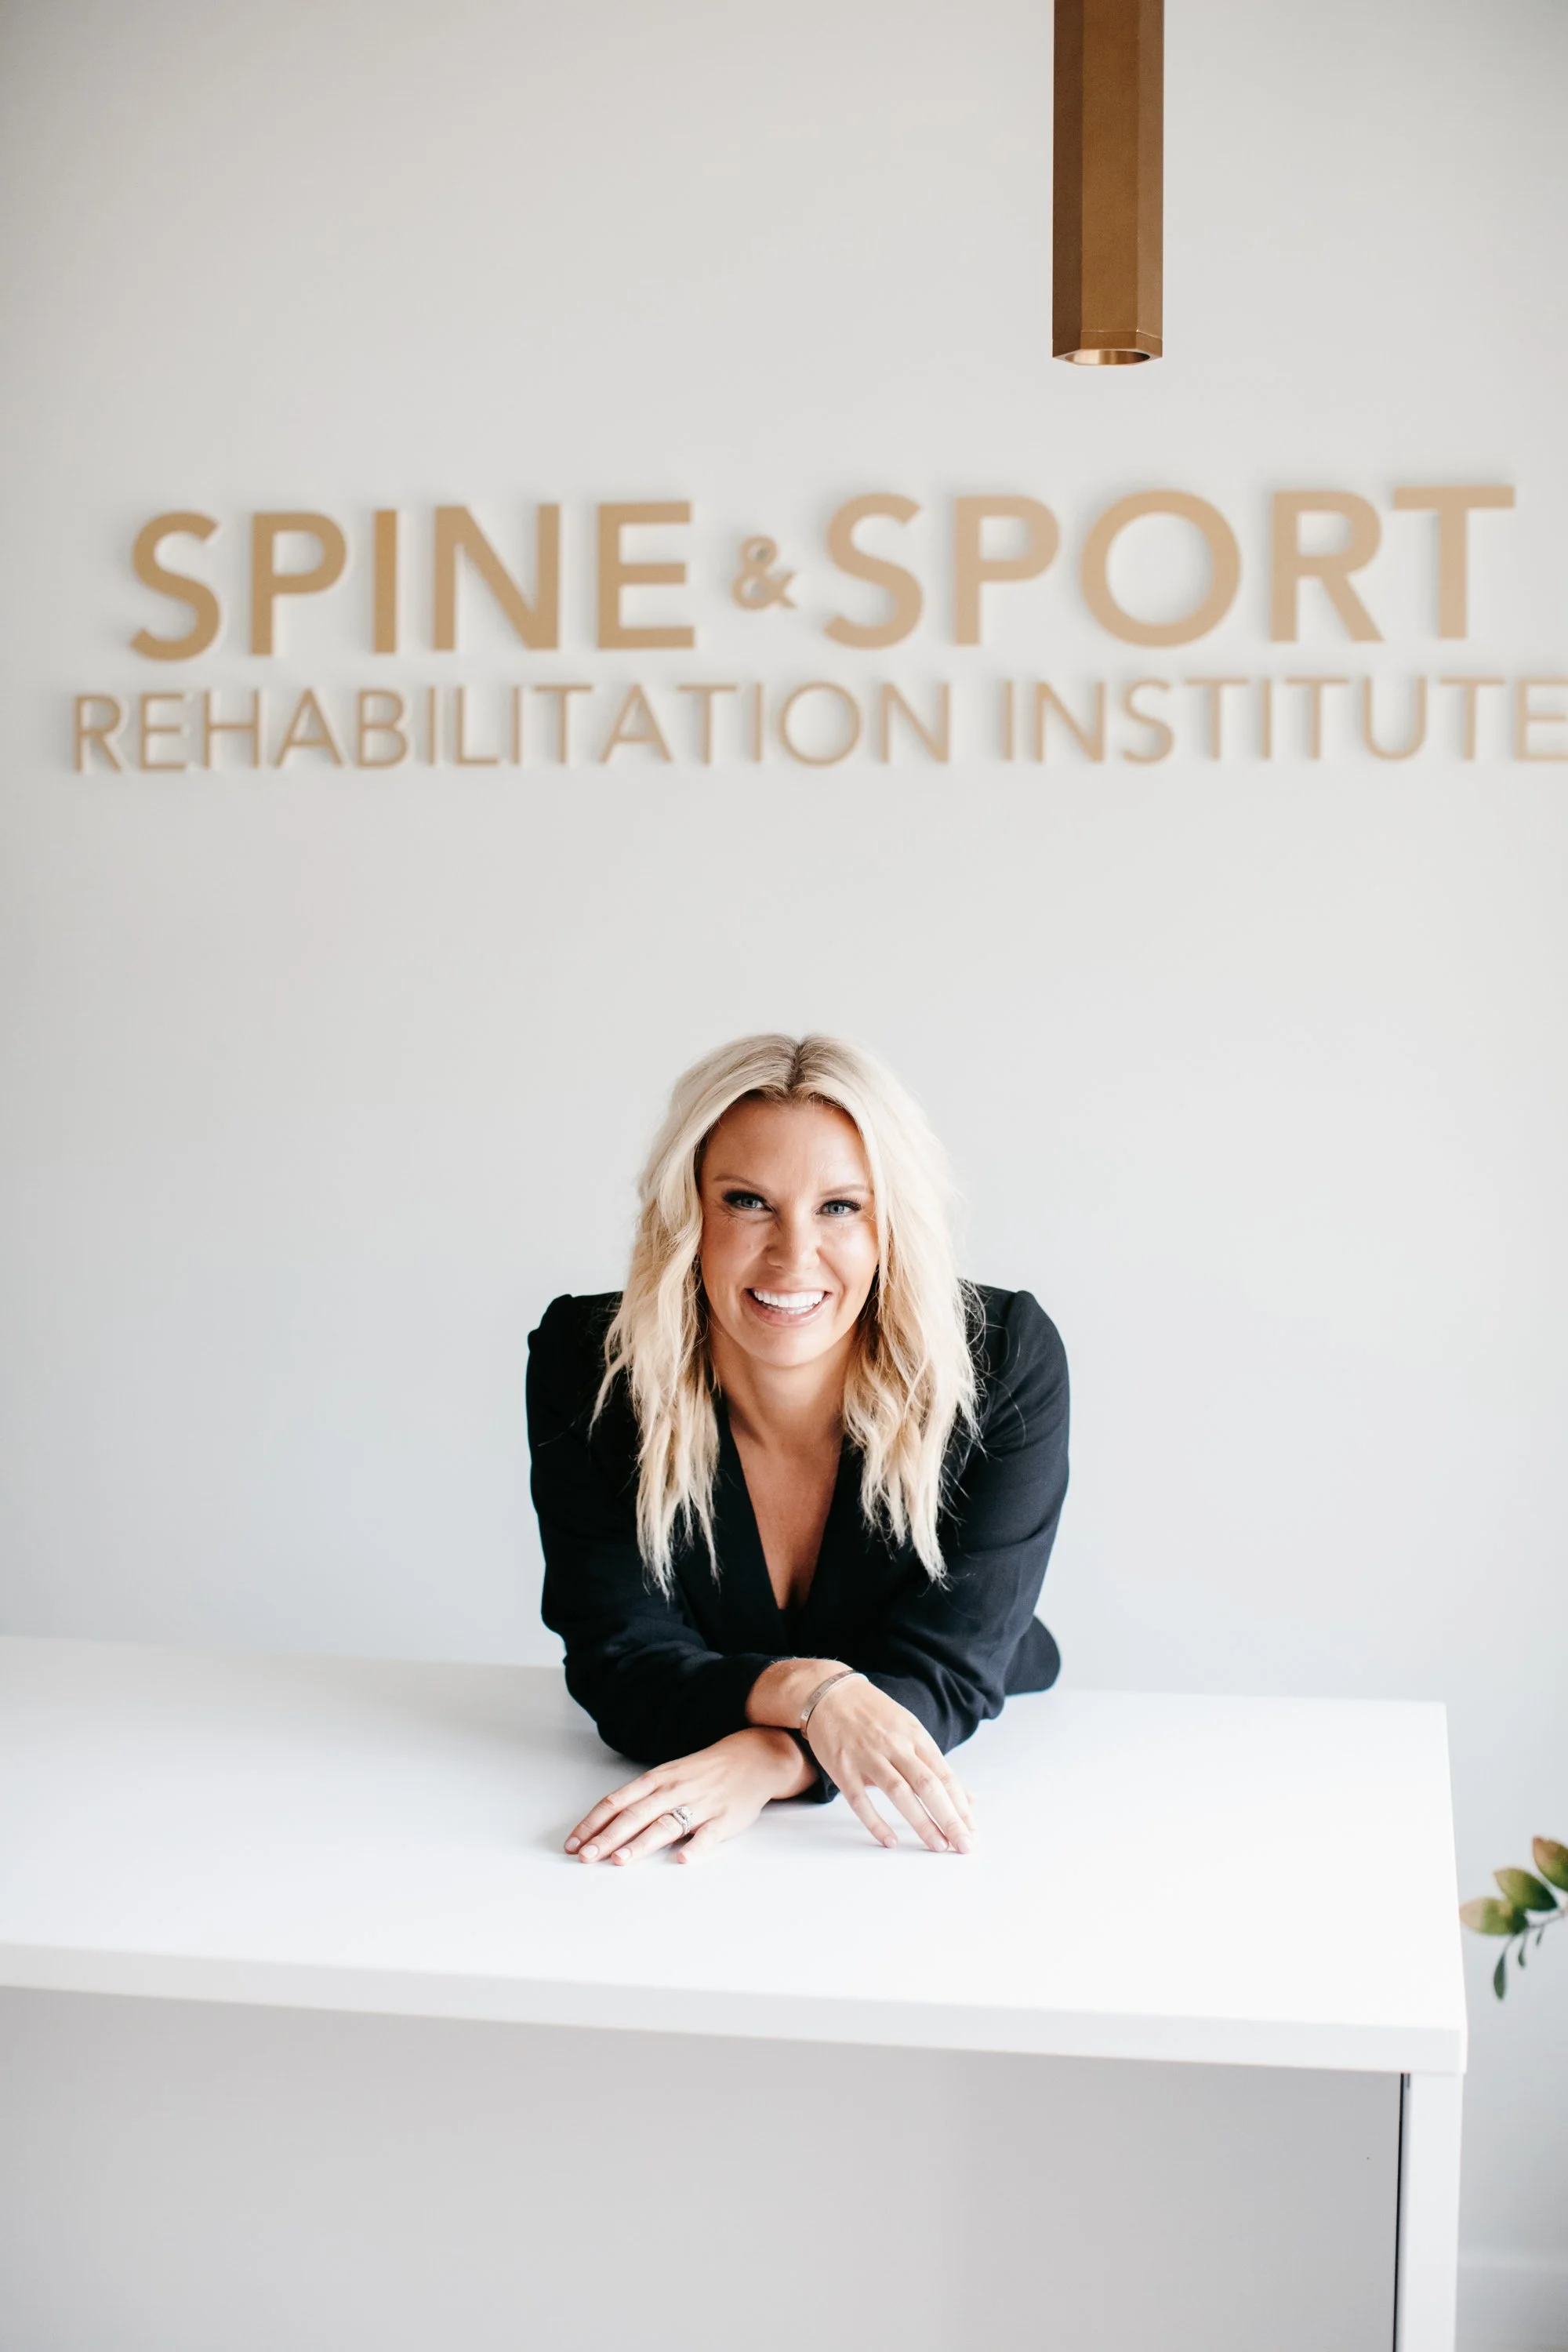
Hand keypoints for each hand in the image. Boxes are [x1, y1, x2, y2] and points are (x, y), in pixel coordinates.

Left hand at [565, 1728, 810, 1866]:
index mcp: (657, 1779)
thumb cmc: (703, 1771)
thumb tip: (605, 1824)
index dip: (593, 1823)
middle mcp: (674, 1790)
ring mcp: (700, 1804)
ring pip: (666, 1825)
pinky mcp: (725, 1819)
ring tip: (620, 1860)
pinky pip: (709, 1835)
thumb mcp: (668, 1775)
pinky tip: (682, 1859)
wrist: (753, 1757)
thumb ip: (640, 1798)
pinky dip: (696, 1847)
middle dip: (607, 1838)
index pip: (617, 1801)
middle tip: (585, 1858)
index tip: (573, 1843)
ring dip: (641, 1843)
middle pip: (635, 1815)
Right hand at [803, 1676, 975, 1854]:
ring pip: (899, 1792)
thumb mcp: (910, 1731)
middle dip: (949, 1818)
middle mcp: (895, 1744)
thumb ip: (937, 1766)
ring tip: (937, 1846)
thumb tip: (968, 1799)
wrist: (829, 1693)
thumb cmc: (875, 1715)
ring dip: (921, 1822)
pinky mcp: (842, 1767)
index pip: (945, 1776)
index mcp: (915, 1735)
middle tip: (964, 1846)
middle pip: (928, 1785)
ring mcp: (868, 1755)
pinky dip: (875, 1822)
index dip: (961, 1807)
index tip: (973, 1833)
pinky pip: (860, 1799)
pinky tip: (891, 1840)